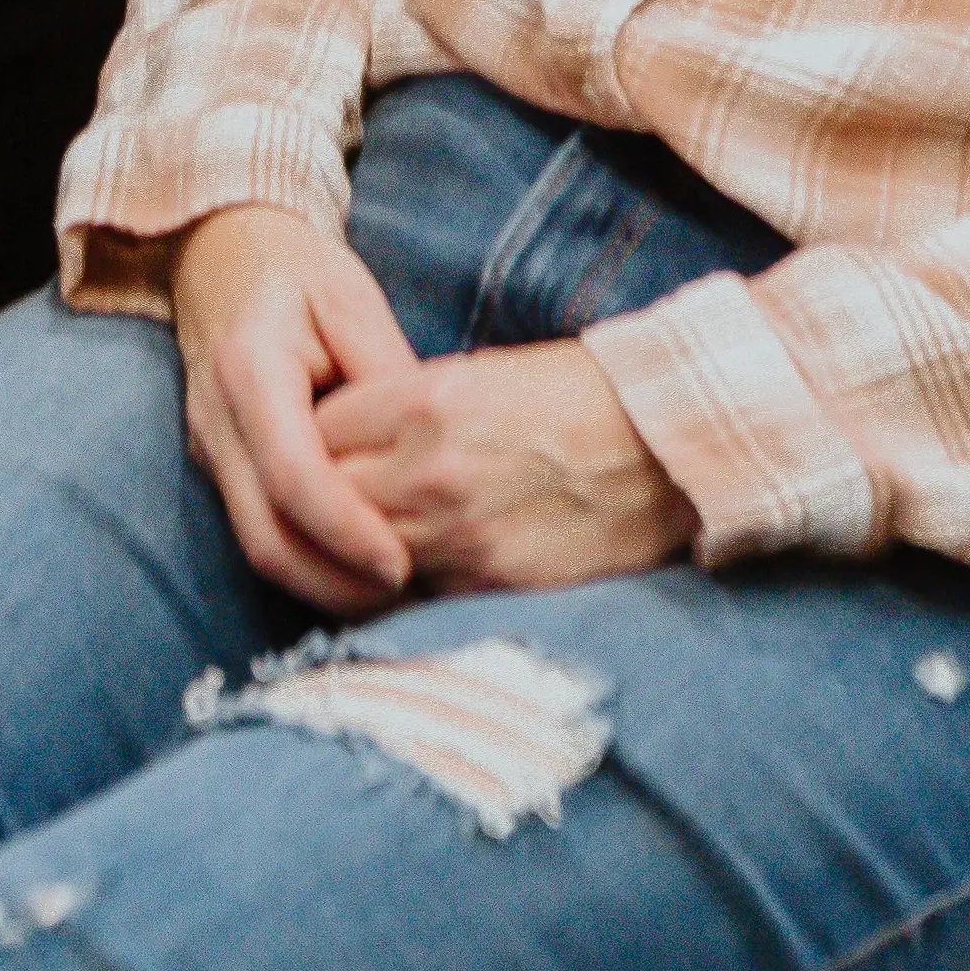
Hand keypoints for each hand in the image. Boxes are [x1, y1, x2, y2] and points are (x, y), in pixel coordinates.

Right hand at [171, 207, 422, 615]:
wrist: (220, 248)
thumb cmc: (296, 267)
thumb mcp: (351, 299)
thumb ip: (386, 374)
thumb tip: (430, 452)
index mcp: (249, 370)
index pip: (293, 477)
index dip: (347, 531)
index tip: (402, 563)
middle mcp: (216, 421)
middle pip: (265, 538)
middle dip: (336, 583)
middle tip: (409, 595)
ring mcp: (208, 449)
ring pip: (256, 547)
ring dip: (322, 584)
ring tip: (394, 594)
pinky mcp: (216, 467)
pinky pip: (256, 531)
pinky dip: (307, 561)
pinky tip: (358, 568)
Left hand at [318, 337, 696, 593]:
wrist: (661, 448)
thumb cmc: (574, 396)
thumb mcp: (478, 374)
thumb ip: (403, 408)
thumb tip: (346, 441)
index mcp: (425, 402)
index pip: (318, 429)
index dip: (308, 438)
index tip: (310, 445)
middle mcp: (429, 472)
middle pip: (323, 497)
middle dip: (314, 499)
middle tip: (316, 500)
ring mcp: (457, 537)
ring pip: (356, 556)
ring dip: (347, 551)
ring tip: (349, 543)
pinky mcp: (488, 587)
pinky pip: (411, 596)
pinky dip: (396, 587)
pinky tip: (399, 575)